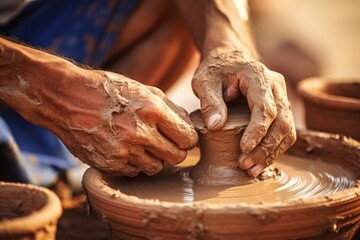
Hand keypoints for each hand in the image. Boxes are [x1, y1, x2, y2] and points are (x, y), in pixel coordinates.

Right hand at [52, 71, 197, 175]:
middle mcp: (139, 133)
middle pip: (176, 158)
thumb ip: (170, 109)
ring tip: (141, 143)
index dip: (188, 139)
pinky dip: (134, 163)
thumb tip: (189, 126)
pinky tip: (124, 147)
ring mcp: (123, 151)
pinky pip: (134, 172)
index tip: (182, 137)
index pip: (188, 139)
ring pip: (156, 168)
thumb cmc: (108, 90)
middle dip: (174, 151)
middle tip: (165, 142)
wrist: (66, 98)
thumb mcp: (142, 89)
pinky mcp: (108, 164)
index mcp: (152, 110)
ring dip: (154, 158)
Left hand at [192, 49, 295, 176]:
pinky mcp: (280, 108)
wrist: (228, 60)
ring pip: (287, 129)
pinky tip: (259, 162)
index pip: (265, 107)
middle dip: (265, 147)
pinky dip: (274, 149)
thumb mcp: (204, 81)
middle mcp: (276, 86)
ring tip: (252, 170)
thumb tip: (215, 127)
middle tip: (245, 165)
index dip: (257, 131)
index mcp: (258, 75)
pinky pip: (284, 131)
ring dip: (272, 152)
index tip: (244, 149)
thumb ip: (209, 101)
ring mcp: (281, 97)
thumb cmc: (215, 70)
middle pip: (282, 121)